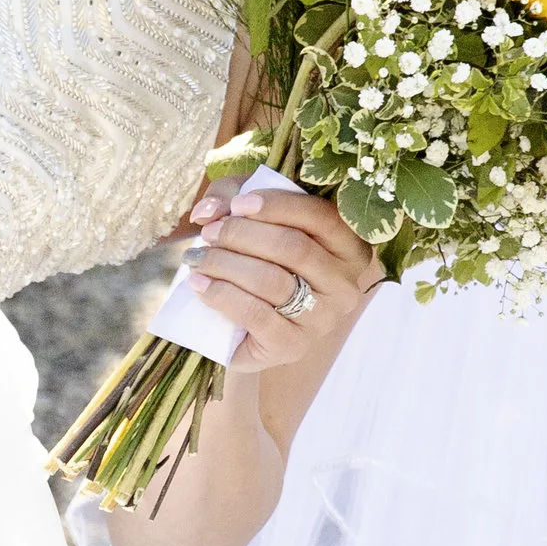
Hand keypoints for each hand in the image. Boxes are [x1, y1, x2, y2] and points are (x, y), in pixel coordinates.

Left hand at [184, 182, 376, 377]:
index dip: (277, 205)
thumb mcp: (252, 222)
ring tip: (197, 258)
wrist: (253, 334)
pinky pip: (255, 314)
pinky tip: (198, 285)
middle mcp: (345, 285)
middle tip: (210, 233)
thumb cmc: (260, 267)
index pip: (321, 217)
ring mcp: (322, 319)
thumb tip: (207, 209)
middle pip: (293, 248)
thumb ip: (232, 199)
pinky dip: (221, 295)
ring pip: (271, 280)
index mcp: (349, 248)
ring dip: (225, 263)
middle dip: (242, 234)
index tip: (238, 204)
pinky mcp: (293, 345)